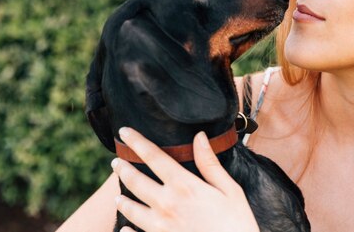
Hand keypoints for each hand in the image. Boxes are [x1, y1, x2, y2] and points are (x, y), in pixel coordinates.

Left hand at [111, 127, 258, 231]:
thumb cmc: (237, 223)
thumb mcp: (230, 190)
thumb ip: (210, 164)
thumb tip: (200, 137)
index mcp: (184, 186)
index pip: (154, 157)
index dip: (137, 142)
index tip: (124, 131)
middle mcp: (166, 204)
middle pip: (136, 181)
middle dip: (123, 169)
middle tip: (115, 163)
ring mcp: (160, 227)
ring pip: (131, 210)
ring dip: (122, 200)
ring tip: (117, 196)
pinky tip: (124, 229)